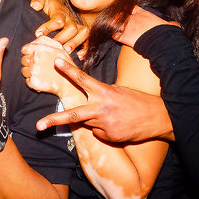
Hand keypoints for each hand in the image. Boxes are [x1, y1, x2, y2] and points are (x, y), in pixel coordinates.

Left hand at [20, 36, 75, 97]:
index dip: (28, 53)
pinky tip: (41, 79)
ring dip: (30, 72)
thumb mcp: (58, 47)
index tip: (34, 57)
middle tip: (40, 66)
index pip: (24, 49)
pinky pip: (27, 80)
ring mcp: (33, 71)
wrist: (69, 82)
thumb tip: (32, 41)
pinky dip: (32, 81)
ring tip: (41, 73)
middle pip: (23, 60)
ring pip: (23, 70)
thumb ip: (44, 41)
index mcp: (39, 49)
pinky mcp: (33, 82)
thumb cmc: (64, 63)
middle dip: (29, 63)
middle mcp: (35, 59)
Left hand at [30, 0, 87, 54]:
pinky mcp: (82, 33)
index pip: (57, 19)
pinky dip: (85, 48)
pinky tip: (79, 56)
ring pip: (83, 34)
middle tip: (53, 46)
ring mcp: (78, 27)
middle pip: (71, 28)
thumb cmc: (49, 5)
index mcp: (61, 12)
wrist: (60, 5)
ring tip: (66, 52)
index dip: (48, 27)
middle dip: (62, 38)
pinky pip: (88, 40)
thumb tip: (35, 6)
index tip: (38, 34)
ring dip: (74, 43)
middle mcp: (71, 20)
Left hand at [36, 58, 172, 142]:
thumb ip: (100, 94)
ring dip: (92, 120)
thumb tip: (86, 98)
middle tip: (39, 125)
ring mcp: (105, 124)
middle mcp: (102, 108)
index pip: (82, 79)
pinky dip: (103, 130)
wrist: (159, 118)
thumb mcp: (118, 91)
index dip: (68, 70)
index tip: (55, 62)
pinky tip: (117, 125)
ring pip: (87, 123)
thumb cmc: (137, 101)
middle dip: (54, 119)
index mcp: (104, 92)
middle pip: (73, 114)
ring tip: (112, 116)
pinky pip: (98, 133)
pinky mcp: (111, 136)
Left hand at [115, 6, 179, 47]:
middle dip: (118, 16)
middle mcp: (134, 19)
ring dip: (113, 25)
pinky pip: (114, 35)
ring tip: (112, 26)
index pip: (131, 7)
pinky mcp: (125, 37)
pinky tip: (114, 36)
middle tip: (117, 19)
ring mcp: (129, 27)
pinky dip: (113, 36)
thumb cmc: (167, 34)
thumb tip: (173, 24)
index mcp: (144, 14)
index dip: (127, 9)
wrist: (162, 43)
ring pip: (115, 22)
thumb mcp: (170, 25)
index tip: (126, 11)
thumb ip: (170, 23)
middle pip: (120, 14)